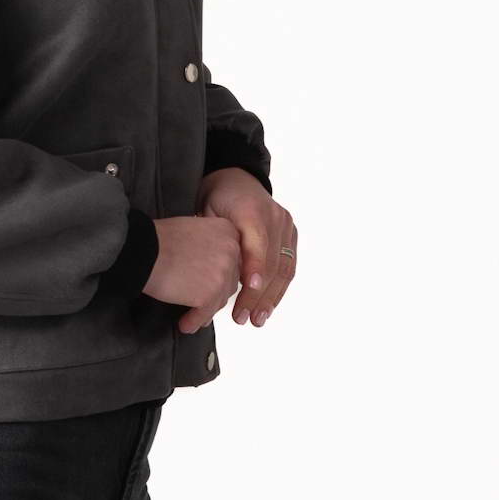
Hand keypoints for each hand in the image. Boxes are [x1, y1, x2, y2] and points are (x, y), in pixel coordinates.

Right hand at [143, 213, 244, 333]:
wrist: (142, 252)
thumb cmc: (158, 240)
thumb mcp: (193, 229)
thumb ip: (209, 244)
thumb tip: (212, 264)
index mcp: (227, 231)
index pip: (233, 257)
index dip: (219, 271)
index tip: (209, 280)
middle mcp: (231, 251)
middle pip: (229, 279)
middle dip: (215, 291)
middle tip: (200, 299)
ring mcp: (222, 274)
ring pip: (221, 298)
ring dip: (206, 308)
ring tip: (194, 316)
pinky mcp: (210, 295)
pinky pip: (206, 313)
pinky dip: (195, 320)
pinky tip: (186, 324)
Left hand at [197, 167, 296, 327]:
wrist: (235, 180)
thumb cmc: (215, 200)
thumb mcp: (207, 215)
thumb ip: (217, 241)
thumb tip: (221, 274)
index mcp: (250, 209)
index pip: (257, 243)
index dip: (254, 267)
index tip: (248, 289)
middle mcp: (274, 216)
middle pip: (272, 261)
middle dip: (259, 293)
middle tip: (244, 317)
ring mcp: (286, 224)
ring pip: (284, 267)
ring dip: (271, 297)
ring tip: (258, 319)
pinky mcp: (291, 233)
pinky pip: (289, 265)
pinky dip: (278, 289)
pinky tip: (268, 307)